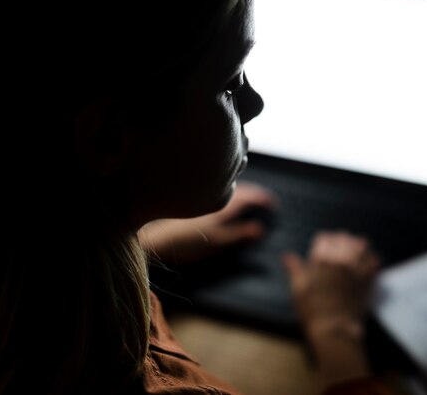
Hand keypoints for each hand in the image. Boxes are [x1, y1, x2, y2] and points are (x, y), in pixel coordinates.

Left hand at [138, 182, 275, 263]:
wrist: (154, 235)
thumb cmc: (185, 241)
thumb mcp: (217, 241)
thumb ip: (238, 234)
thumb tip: (261, 228)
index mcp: (225, 204)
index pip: (250, 197)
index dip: (262, 199)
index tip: (273, 203)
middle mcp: (215, 193)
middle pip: (240, 187)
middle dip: (253, 192)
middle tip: (263, 198)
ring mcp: (202, 192)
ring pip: (227, 184)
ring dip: (240, 188)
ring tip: (246, 196)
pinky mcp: (191, 195)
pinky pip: (215, 185)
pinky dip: (226, 189)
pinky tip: (219, 195)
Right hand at [283, 231, 379, 387]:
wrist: (335, 330)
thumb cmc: (312, 310)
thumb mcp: (298, 289)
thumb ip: (294, 269)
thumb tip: (287, 256)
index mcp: (322, 257)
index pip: (325, 237)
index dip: (323, 243)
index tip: (322, 251)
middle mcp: (341, 257)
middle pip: (344, 237)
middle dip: (339, 243)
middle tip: (337, 254)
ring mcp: (357, 266)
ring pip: (361, 244)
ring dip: (356, 247)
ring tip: (353, 256)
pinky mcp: (369, 278)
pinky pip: (375, 259)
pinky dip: (370, 259)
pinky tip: (365, 266)